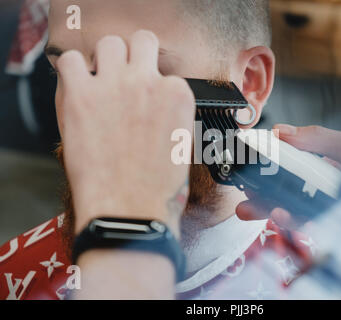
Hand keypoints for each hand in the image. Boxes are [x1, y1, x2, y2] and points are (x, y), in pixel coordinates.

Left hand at [57, 30, 194, 236]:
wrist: (131, 211)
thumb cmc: (158, 188)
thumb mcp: (182, 144)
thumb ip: (171, 114)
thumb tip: (154, 102)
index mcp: (178, 94)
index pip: (165, 72)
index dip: (153, 87)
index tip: (145, 102)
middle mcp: (149, 82)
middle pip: (141, 42)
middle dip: (134, 58)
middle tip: (126, 79)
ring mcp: (115, 85)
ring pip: (110, 43)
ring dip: (106, 60)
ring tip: (102, 83)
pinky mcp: (81, 95)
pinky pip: (70, 60)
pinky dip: (73, 71)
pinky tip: (79, 90)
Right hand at [236, 124, 340, 227]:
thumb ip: (315, 138)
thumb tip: (278, 131)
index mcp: (316, 170)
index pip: (283, 172)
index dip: (263, 173)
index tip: (246, 170)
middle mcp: (315, 191)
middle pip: (281, 196)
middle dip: (258, 200)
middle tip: (242, 203)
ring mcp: (322, 210)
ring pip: (288, 214)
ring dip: (267, 212)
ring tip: (252, 209)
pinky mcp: (330, 225)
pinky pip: (306, 226)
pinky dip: (289, 221)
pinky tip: (279, 214)